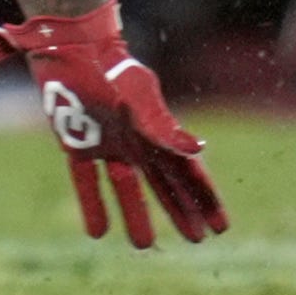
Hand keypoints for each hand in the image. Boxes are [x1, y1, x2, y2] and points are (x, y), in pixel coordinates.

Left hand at [0, 0, 226, 247]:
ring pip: (127, 187)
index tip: (222, 227)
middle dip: (182, 210)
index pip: (189, 173)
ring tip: (144, 244)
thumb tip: (199, 149)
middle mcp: (136, 142)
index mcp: (157, 132)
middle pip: (165, 183)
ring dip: (137, 213)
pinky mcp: (77, 145)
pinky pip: (87, 181)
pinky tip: (97, 232)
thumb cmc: (112, 71)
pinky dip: (92, 204)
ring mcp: (108, 144)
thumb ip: (164, 127)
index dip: (206, 199)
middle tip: (199, 238)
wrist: (73, 50)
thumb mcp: (140, 99)